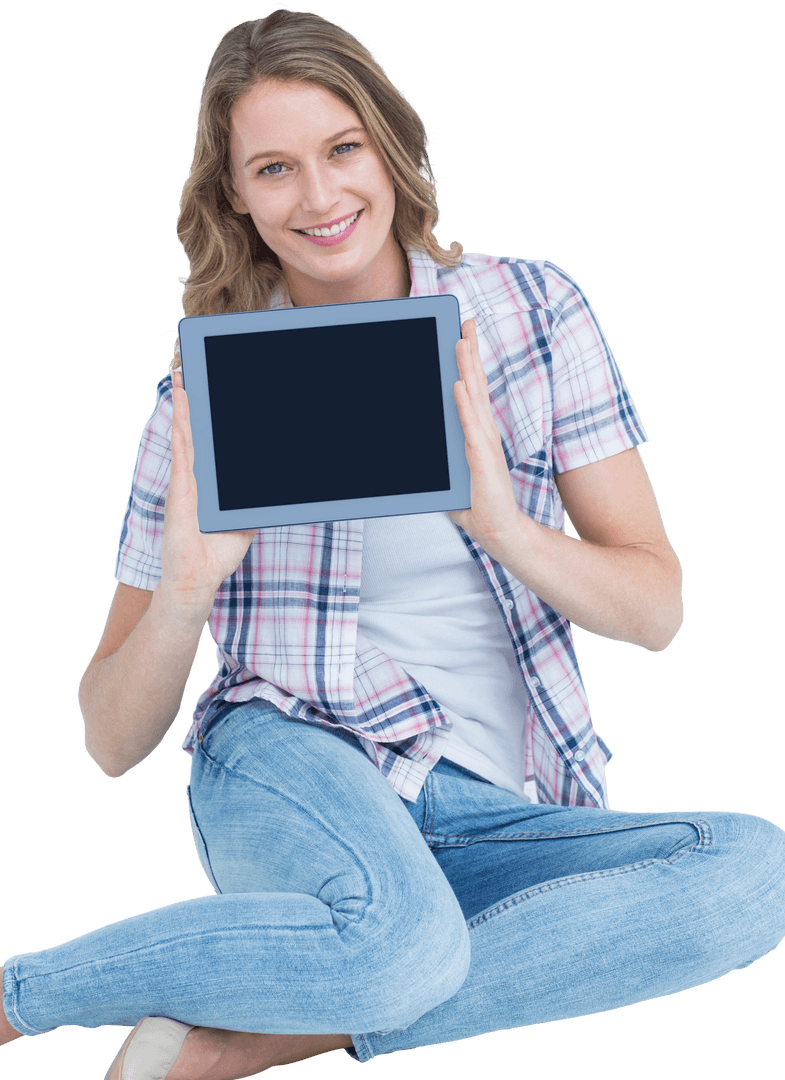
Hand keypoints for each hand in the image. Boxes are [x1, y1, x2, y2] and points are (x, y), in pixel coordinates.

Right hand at [161, 368, 257, 603]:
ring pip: (185, 441)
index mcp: (206, 486)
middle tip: (187, 379)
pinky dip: (181, 438)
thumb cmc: (216, 556)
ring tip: (180, 386)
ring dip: (182, 413)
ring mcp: (185, 486)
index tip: (209, 398)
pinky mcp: (180, 495)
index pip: (208, 448)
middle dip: (190, 408)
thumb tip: (272, 500)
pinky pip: (182, 461)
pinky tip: (180, 419)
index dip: (207, 424)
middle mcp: (194, 481)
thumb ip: (255, 509)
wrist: (198, 579)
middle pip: (193, 436)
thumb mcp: (245, 526)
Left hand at [447, 319, 520, 553]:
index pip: (472, 391)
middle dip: (471, 352)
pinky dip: (464, 404)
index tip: (463, 337)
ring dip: (467, 368)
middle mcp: (483, 431)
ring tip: (462, 341)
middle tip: (467, 323)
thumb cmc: (477, 505)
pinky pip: (470, 426)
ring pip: (473, 397)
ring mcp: (484, 442)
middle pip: (475, 384)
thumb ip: (437, 464)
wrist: (500, 530)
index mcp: (477, 432)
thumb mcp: (449, 478)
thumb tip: (411, 461)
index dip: (469, 363)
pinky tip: (457, 384)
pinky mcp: (481, 458)